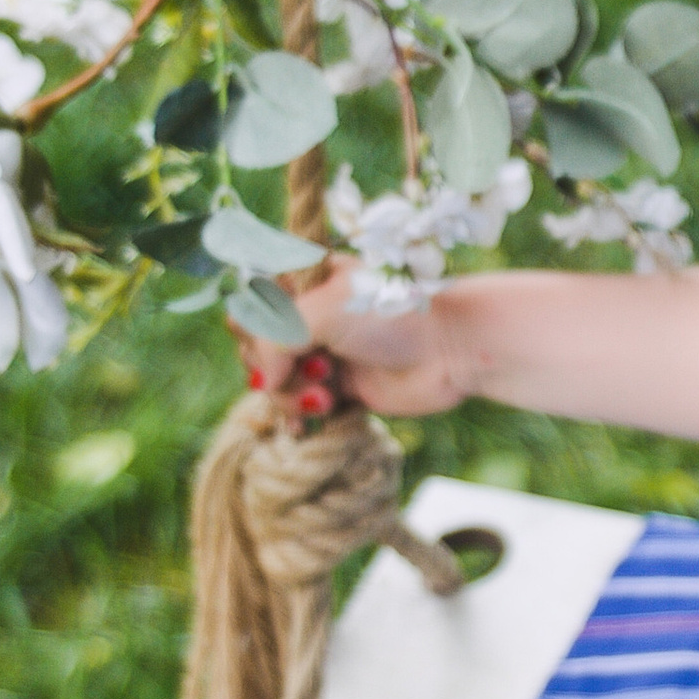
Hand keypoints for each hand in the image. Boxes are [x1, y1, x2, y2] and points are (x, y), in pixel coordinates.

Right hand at [238, 263, 481, 421]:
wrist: (450, 349)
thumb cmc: (390, 314)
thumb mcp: (320, 311)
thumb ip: (272, 340)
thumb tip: (264, 382)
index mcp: (304, 281)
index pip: (248, 302)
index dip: (252, 327)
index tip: (274, 338)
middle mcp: (309, 315)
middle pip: (255, 348)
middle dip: (274, 367)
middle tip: (314, 365)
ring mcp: (322, 352)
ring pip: (275, 383)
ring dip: (293, 395)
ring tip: (326, 395)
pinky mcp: (339, 388)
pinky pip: (298, 407)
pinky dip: (300, 416)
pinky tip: (316, 418)